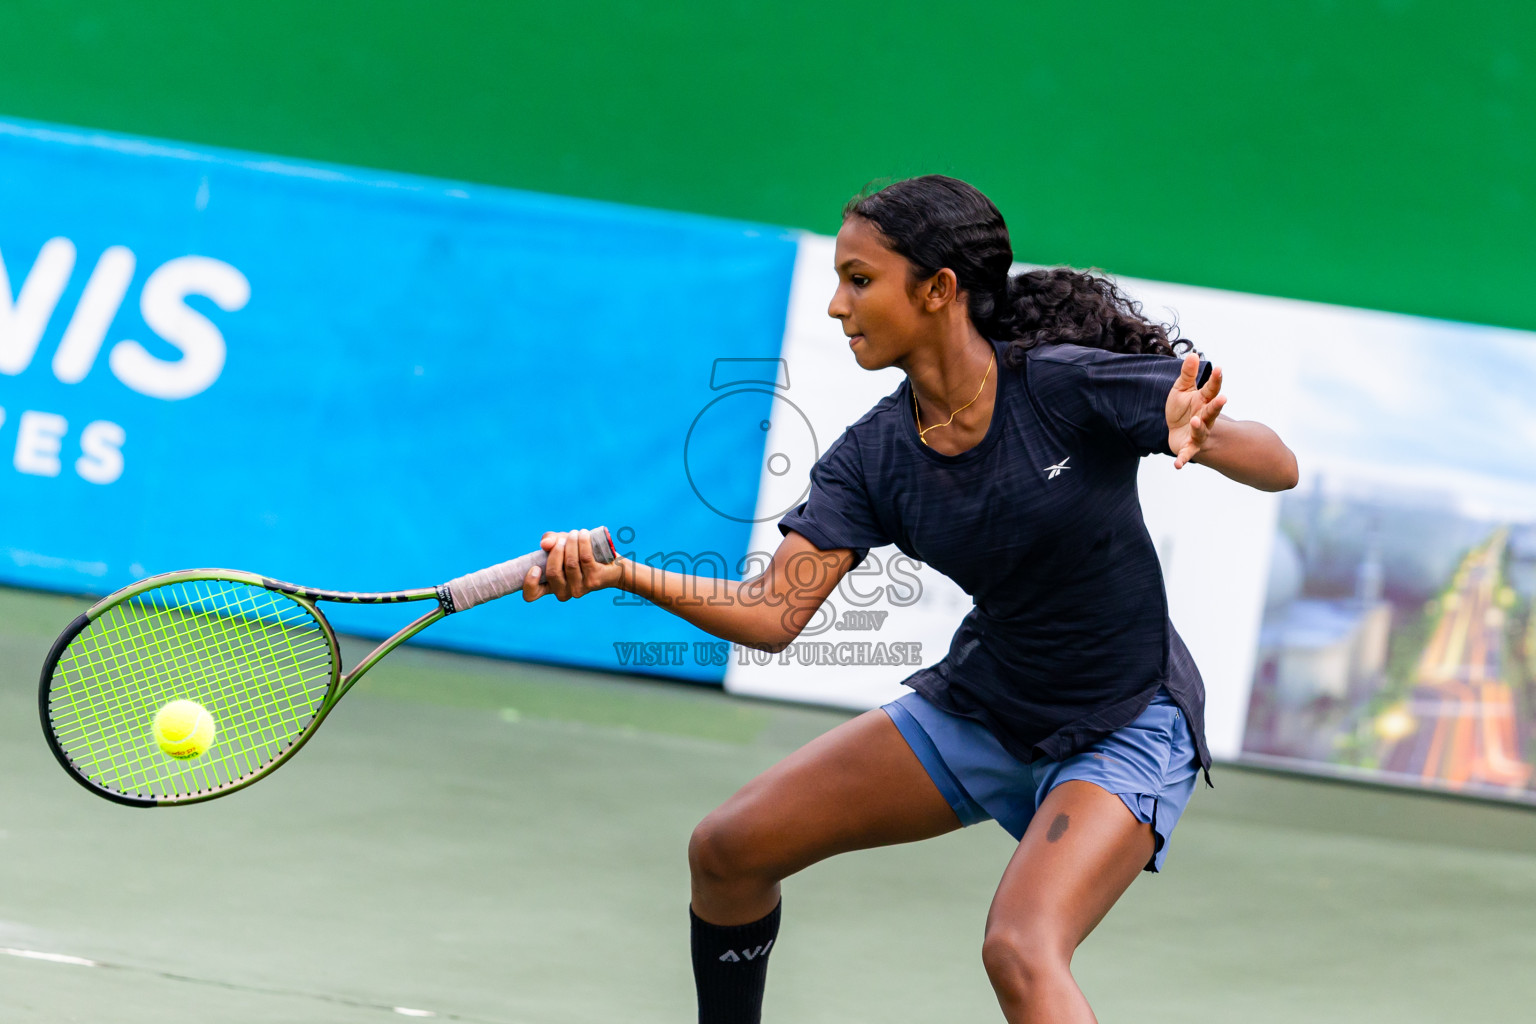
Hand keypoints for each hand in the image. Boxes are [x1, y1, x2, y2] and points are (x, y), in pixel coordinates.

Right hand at [522, 528, 623, 601]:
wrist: (612, 564)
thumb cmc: (581, 554)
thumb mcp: (561, 544)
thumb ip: (549, 541)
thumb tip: (545, 544)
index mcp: (550, 586)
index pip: (531, 595)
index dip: (529, 583)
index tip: (535, 567)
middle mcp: (563, 591)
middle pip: (553, 572)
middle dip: (556, 551)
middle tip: (563, 540)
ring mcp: (579, 588)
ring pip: (570, 563)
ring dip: (571, 543)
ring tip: (575, 533)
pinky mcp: (594, 580)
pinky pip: (585, 558)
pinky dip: (583, 542)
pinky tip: (583, 534)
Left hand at [1165, 354, 1225, 468]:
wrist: (1178, 431)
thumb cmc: (1183, 408)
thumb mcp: (1182, 389)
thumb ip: (1187, 374)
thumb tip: (1192, 353)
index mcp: (1204, 402)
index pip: (1212, 389)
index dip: (1216, 380)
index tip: (1219, 369)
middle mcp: (1204, 418)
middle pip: (1212, 411)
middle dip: (1216, 405)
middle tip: (1222, 398)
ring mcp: (1198, 433)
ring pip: (1201, 430)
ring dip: (1200, 427)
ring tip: (1196, 421)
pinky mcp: (1188, 447)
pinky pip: (1186, 454)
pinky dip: (1182, 459)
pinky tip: (1177, 466)